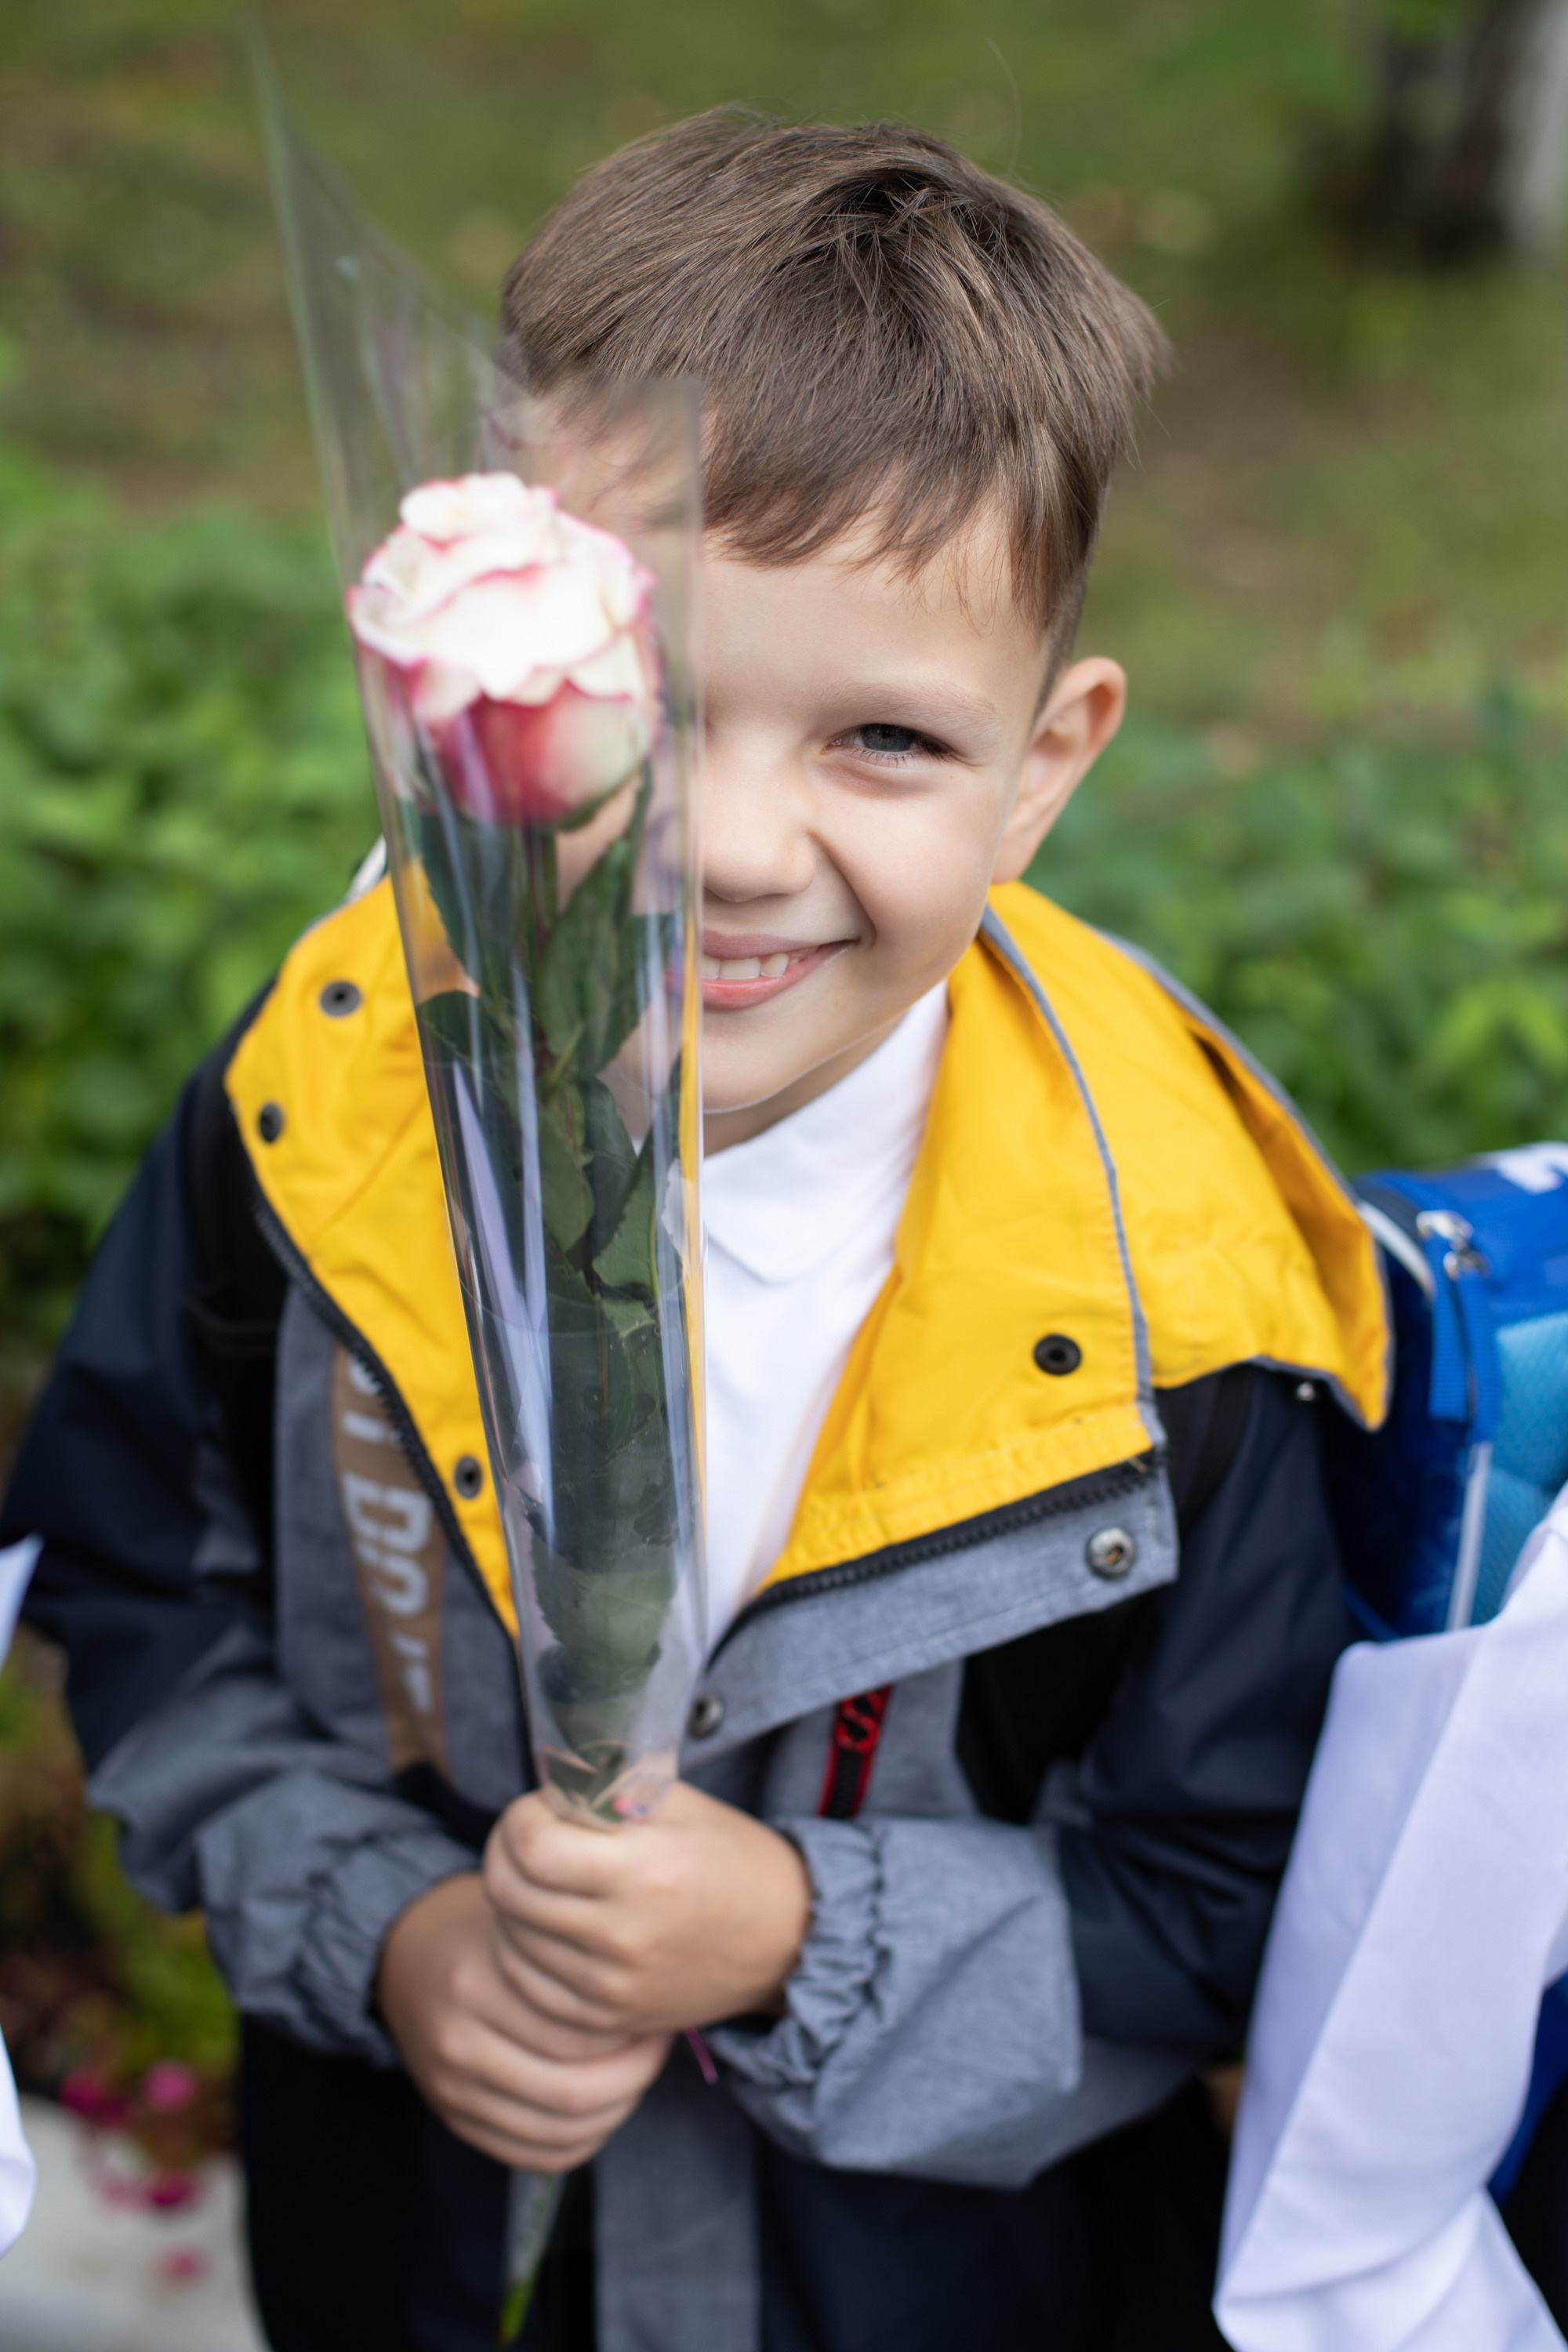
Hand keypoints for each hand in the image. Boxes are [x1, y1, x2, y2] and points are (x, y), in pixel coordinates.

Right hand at [375, 1871, 670, 2169]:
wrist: (404, 1954)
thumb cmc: (481, 1931)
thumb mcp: (520, 1922)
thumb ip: (570, 1958)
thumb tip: (654, 1993)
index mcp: (476, 1984)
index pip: (575, 2036)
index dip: (632, 2032)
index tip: (656, 2009)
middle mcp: (458, 2043)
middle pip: (571, 2092)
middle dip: (634, 2076)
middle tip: (657, 2043)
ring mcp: (452, 2090)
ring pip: (560, 2132)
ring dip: (615, 2110)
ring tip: (636, 2072)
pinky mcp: (454, 2119)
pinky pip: (535, 2154)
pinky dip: (582, 2138)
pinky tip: (603, 2104)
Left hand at [484, 1781, 812, 2038]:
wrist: (784, 1941)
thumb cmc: (729, 1858)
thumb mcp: (676, 1804)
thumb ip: (607, 1788)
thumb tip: (543, 1784)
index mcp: (644, 1871)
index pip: (530, 1844)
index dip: (521, 1816)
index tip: (542, 1809)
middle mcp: (622, 1936)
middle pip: (508, 1890)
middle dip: (506, 1851)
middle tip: (532, 1838)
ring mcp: (611, 1987)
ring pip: (510, 1937)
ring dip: (513, 1899)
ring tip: (545, 1880)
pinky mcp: (606, 2019)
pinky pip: (526, 1984)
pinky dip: (523, 1948)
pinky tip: (546, 1925)